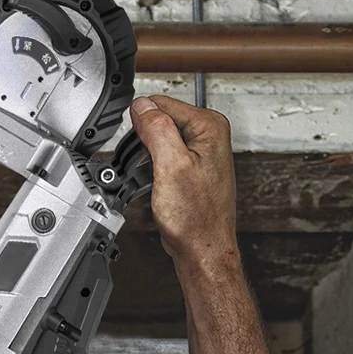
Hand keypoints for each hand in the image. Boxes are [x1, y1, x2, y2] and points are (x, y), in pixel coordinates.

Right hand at [130, 95, 237, 269]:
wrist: (203, 249)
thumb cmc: (196, 217)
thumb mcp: (170, 166)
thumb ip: (156, 129)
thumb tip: (142, 105)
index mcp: (210, 126)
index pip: (161, 103)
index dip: (143, 125)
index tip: (142, 149)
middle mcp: (210, 135)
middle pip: (160, 119)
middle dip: (145, 141)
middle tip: (151, 168)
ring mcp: (202, 152)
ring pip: (159, 138)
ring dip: (148, 156)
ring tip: (155, 178)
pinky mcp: (193, 167)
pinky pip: (164, 154)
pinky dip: (154, 167)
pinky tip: (159, 183)